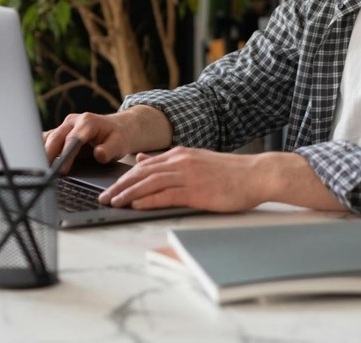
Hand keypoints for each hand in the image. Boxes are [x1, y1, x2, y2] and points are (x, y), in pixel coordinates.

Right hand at [42, 106, 171, 172]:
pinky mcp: (61, 131)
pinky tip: (36, 161)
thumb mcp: (119, 145)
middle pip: (56, 137)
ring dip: (42, 152)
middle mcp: (74, 121)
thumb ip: (109, 150)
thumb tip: (99, 154)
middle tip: (45, 172)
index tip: (62, 170)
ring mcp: (65, 125)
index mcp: (88, 122)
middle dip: (49, 154)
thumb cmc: (118, 138)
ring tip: (38, 169)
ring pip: (49, 137)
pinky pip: (47, 139)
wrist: (117, 128)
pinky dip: (41, 148)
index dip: (66, 155)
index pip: (73, 138)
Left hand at [99, 147, 268, 211]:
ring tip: (113, 202)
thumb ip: (169, 162)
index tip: (110, 187)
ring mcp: (189, 175)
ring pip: (150, 183)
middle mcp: (180, 162)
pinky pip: (167, 195)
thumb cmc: (230, 172)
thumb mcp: (196, 160)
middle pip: (142, 173)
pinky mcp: (198, 190)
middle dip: (120, 186)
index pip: (144, 165)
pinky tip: (136, 205)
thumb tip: (141, 160)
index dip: (124, 177)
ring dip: (129, 193)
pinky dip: (149, 200)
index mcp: (180, 154)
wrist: (257, 174)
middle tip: (103, 197)